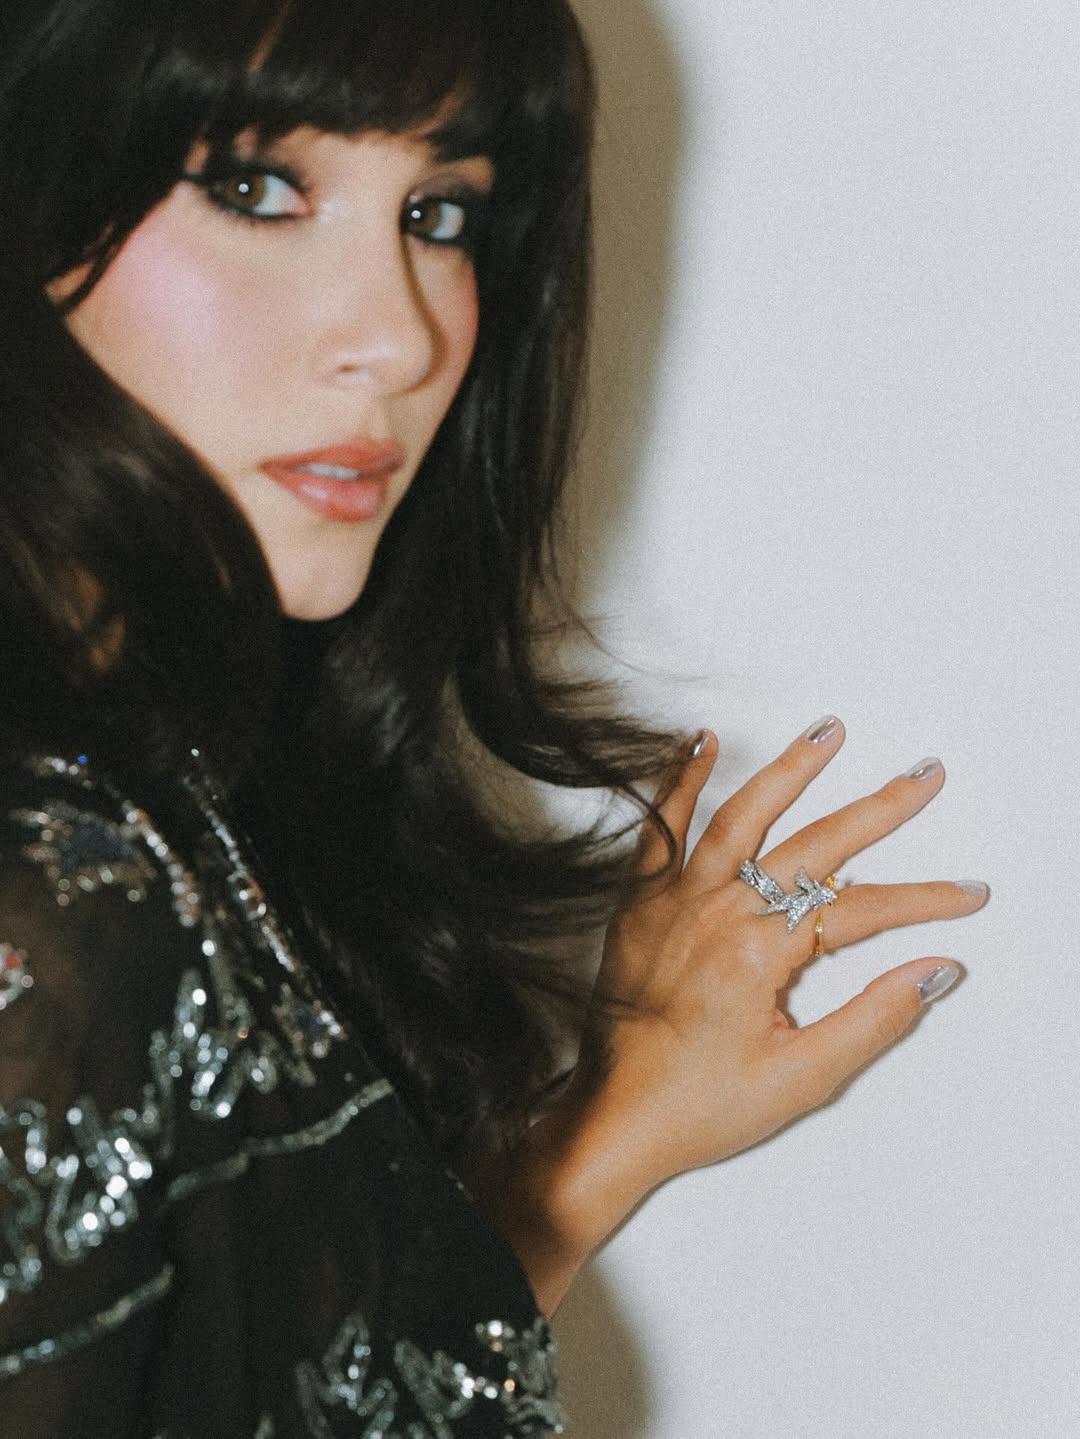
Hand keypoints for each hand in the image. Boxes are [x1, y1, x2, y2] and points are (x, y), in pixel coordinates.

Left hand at [492, 717, 985, 1312]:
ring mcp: (671, 901)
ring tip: (827, 731)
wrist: (613, 1119)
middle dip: (877, 810)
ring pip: (739, 817)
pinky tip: (698, 741)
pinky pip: (658, 828)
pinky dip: (677, 781)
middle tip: (921, 776)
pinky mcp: (637, 903)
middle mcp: (715, 913)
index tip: (965, 895)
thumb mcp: (803, 1079)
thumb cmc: (700, 1106)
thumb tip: (937, 969)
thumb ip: (875, 1019)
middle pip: (813, 848)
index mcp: (757, 955)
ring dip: (788, 770)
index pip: (859, 910)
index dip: (921, 900)